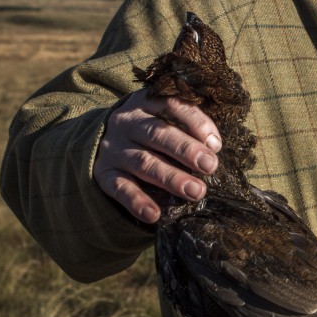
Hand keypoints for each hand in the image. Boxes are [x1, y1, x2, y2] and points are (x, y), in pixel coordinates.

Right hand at [93, 89, 221, 223]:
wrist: (100, 139)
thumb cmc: (149, 130)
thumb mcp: (164, 117)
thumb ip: (187, 125)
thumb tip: (214, 146)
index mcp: (146, 102)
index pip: (172, 105)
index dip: (195, 122)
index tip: (215, 144)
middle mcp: (127, 122)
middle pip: (157, 134)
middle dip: (186, 150)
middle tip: (210, 166)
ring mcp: (113, 148)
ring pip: (143, 162)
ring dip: (171, 178)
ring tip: (196, 191)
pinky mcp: (103, 173)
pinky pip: (120, 188)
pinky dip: (137, 202)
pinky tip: (154, 215)